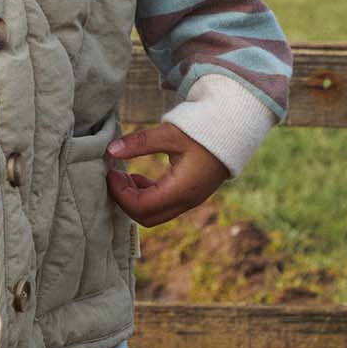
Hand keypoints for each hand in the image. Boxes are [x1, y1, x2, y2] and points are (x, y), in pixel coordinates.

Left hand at [104, 121, 228, 227]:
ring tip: (125, 175)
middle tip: (114, 177)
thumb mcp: (170, 133)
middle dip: (125, 201)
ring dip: (135, 200)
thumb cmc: (204, 130)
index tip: (111, 173)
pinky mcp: (190, 195)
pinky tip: (139, 178)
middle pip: (145, 217)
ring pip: (154, 215)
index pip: (140, 207)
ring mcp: (189, 200)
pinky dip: (146, 197)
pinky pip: (163, 206)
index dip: (120, 194)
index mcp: (181, 189)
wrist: (235, 130)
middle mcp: (186, 201)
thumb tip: (110, 150)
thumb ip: (140, 142)